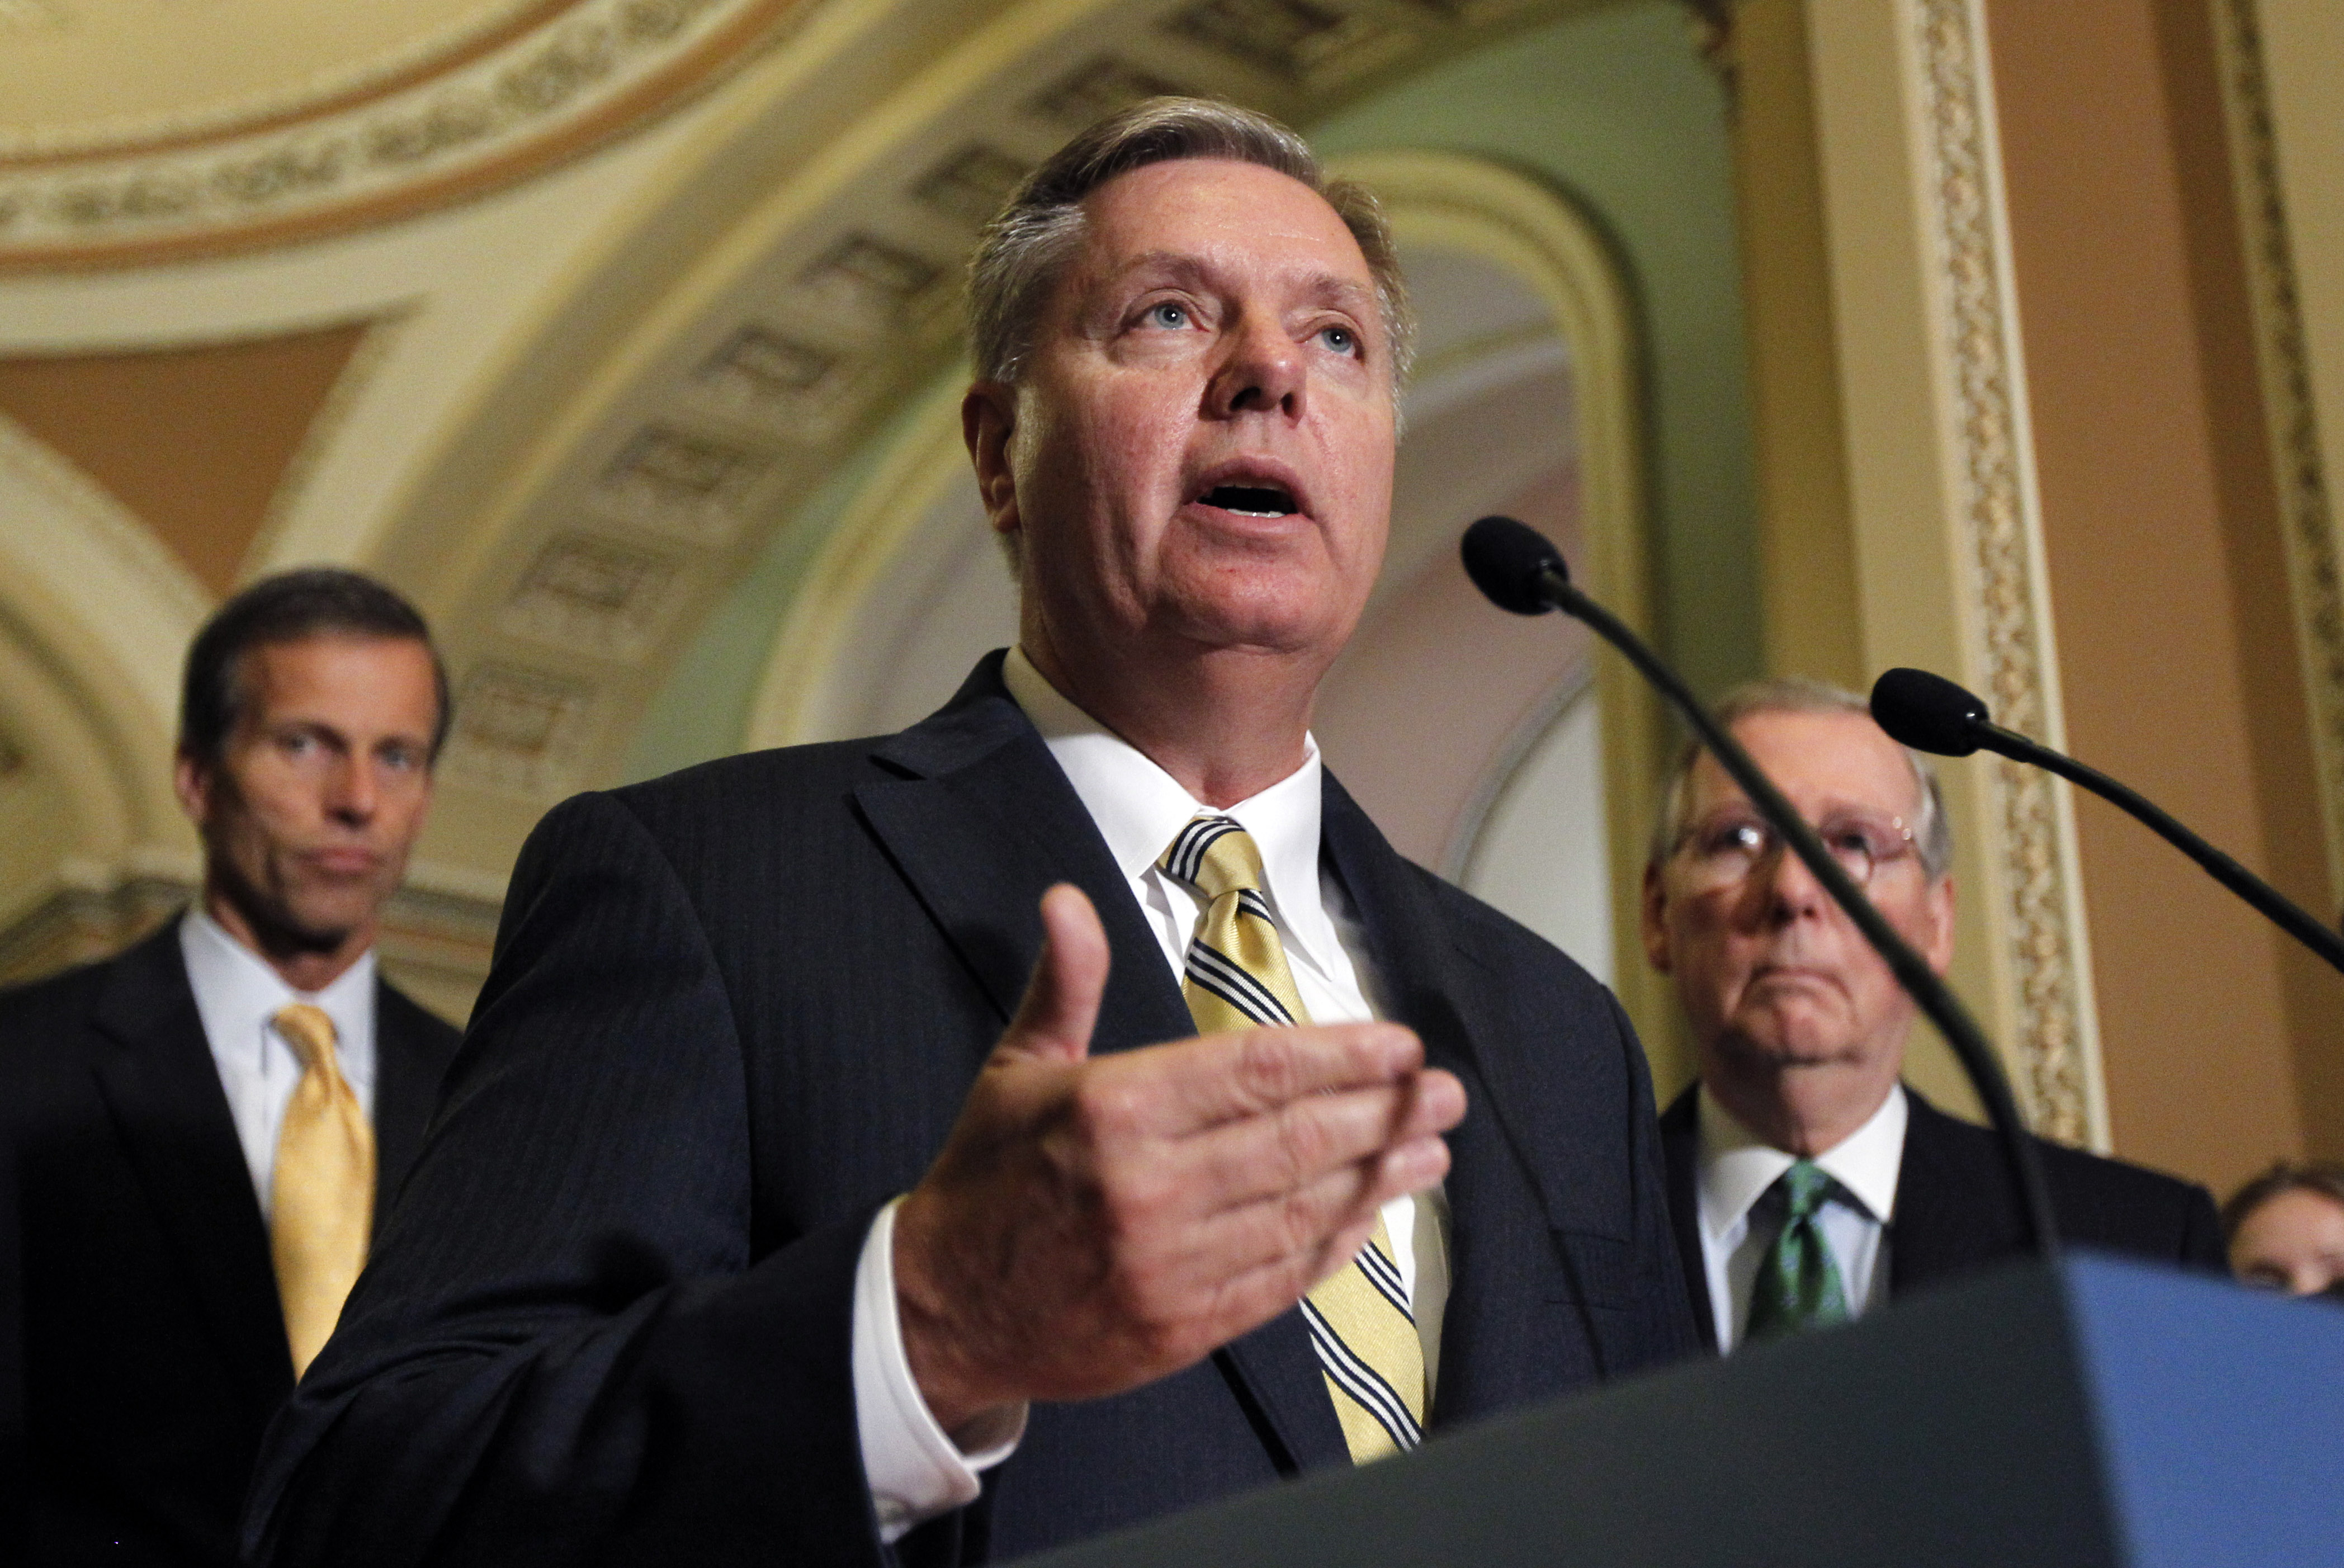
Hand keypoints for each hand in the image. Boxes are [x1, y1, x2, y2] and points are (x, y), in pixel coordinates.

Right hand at [893, 884, 1464, 1435]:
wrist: (940, 1313)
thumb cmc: (986, 1179)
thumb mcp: (1015, 1069)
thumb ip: (1064, 985)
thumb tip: (1067, 900)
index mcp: (1112, 1111)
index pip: (1257, 1071)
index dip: (1343, 1056)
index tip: (1400, 1044)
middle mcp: (1149, 1188)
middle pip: (1298, 1139)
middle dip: (1387, 1112)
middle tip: (1445, 1093)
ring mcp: (1169, 1265)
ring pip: (1303, 1211)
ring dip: (1380, 1177)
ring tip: (1433, 1150)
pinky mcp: (1181, 1329)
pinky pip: (1280, 1280)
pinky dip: (1334, 1246)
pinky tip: (1372, 1217)